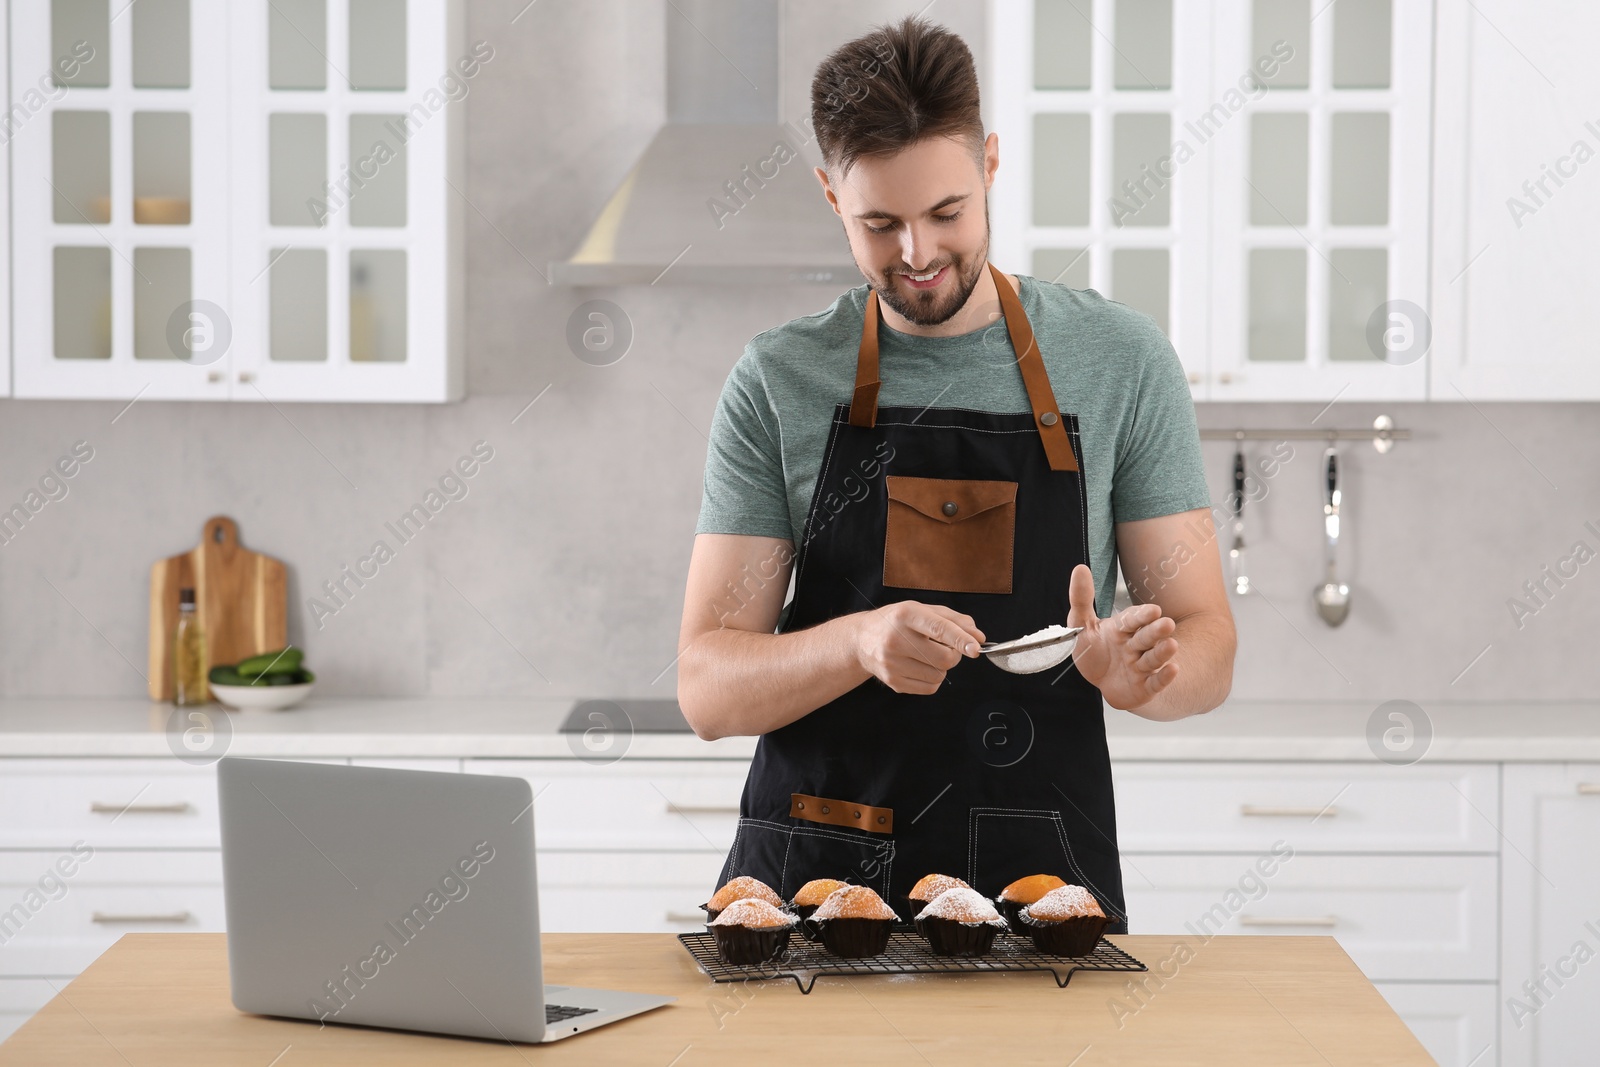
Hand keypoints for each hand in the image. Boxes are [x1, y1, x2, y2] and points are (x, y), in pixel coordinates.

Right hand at [854, 602, 984, 694]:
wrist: (861, 641)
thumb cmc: (897, 622)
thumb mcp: (922, 610)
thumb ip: (954, 620)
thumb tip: (978, 637)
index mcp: (906, 615)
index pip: (939, 628)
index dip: (961, 639)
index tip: (976, 648)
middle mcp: (896, 639)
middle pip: (944, 658)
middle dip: (954, 655)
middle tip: (946, 647)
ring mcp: (892, 663)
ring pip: (939, 675)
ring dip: (942, 667)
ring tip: (927, 655)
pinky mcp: (892, 681)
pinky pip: (930, 688)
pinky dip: (932, 679)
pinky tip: (920, 666)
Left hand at [1066, 564, 1178, 708]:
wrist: (1102, 682)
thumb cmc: (1095, 651)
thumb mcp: (1082, 625)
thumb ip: (1081, 599)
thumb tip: (1080, 568)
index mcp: (1122, 628)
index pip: (1133, 619)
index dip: (1142, 615)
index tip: (1153, 610)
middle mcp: (1135, 646)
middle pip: (1146, 637)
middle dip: (1155, 631)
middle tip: (1167, 624)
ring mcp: (1141, 667)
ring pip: (1153, 658)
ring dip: (1162, 652)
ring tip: (1172, 645)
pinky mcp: (1145, 687)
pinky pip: (1156, 682)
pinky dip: (1165, 677)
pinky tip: (1174, 669)